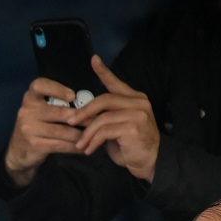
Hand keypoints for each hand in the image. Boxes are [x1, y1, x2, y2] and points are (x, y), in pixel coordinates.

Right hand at [3, 77, 86, 186]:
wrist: (18, 151)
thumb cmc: (36, 125)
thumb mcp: (39, 110)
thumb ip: (56, 104)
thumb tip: (88, 102)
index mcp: (30, 98)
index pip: (40, 85)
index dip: (57, 88)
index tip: (72, 96)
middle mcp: (27, 111)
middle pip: (59, 111)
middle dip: (82, 117)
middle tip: (98, 119)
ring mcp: (29, 128)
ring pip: (63, 131)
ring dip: (81, 134)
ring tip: (95, 135)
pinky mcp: (35, 144)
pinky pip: (60, 145)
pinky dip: (74, 147)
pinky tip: (84, 148)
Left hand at [65, 56, 159, 181]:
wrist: (150, 161)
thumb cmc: (130, 146)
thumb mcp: (114, 128)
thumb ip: (103, 118)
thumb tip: (79, 115)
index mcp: (134, 99)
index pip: (116, 83)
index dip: (104, 71)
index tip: (93, 59)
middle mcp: (138, 102)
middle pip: (104, 100)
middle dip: (84, 111)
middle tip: (70, 122)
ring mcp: (137, 114)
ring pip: (102, 118)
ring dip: (87, 133)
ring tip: (80, 145)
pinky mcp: (133, 128)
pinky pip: (105, 131)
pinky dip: (93, 141)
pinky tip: (89, 149)